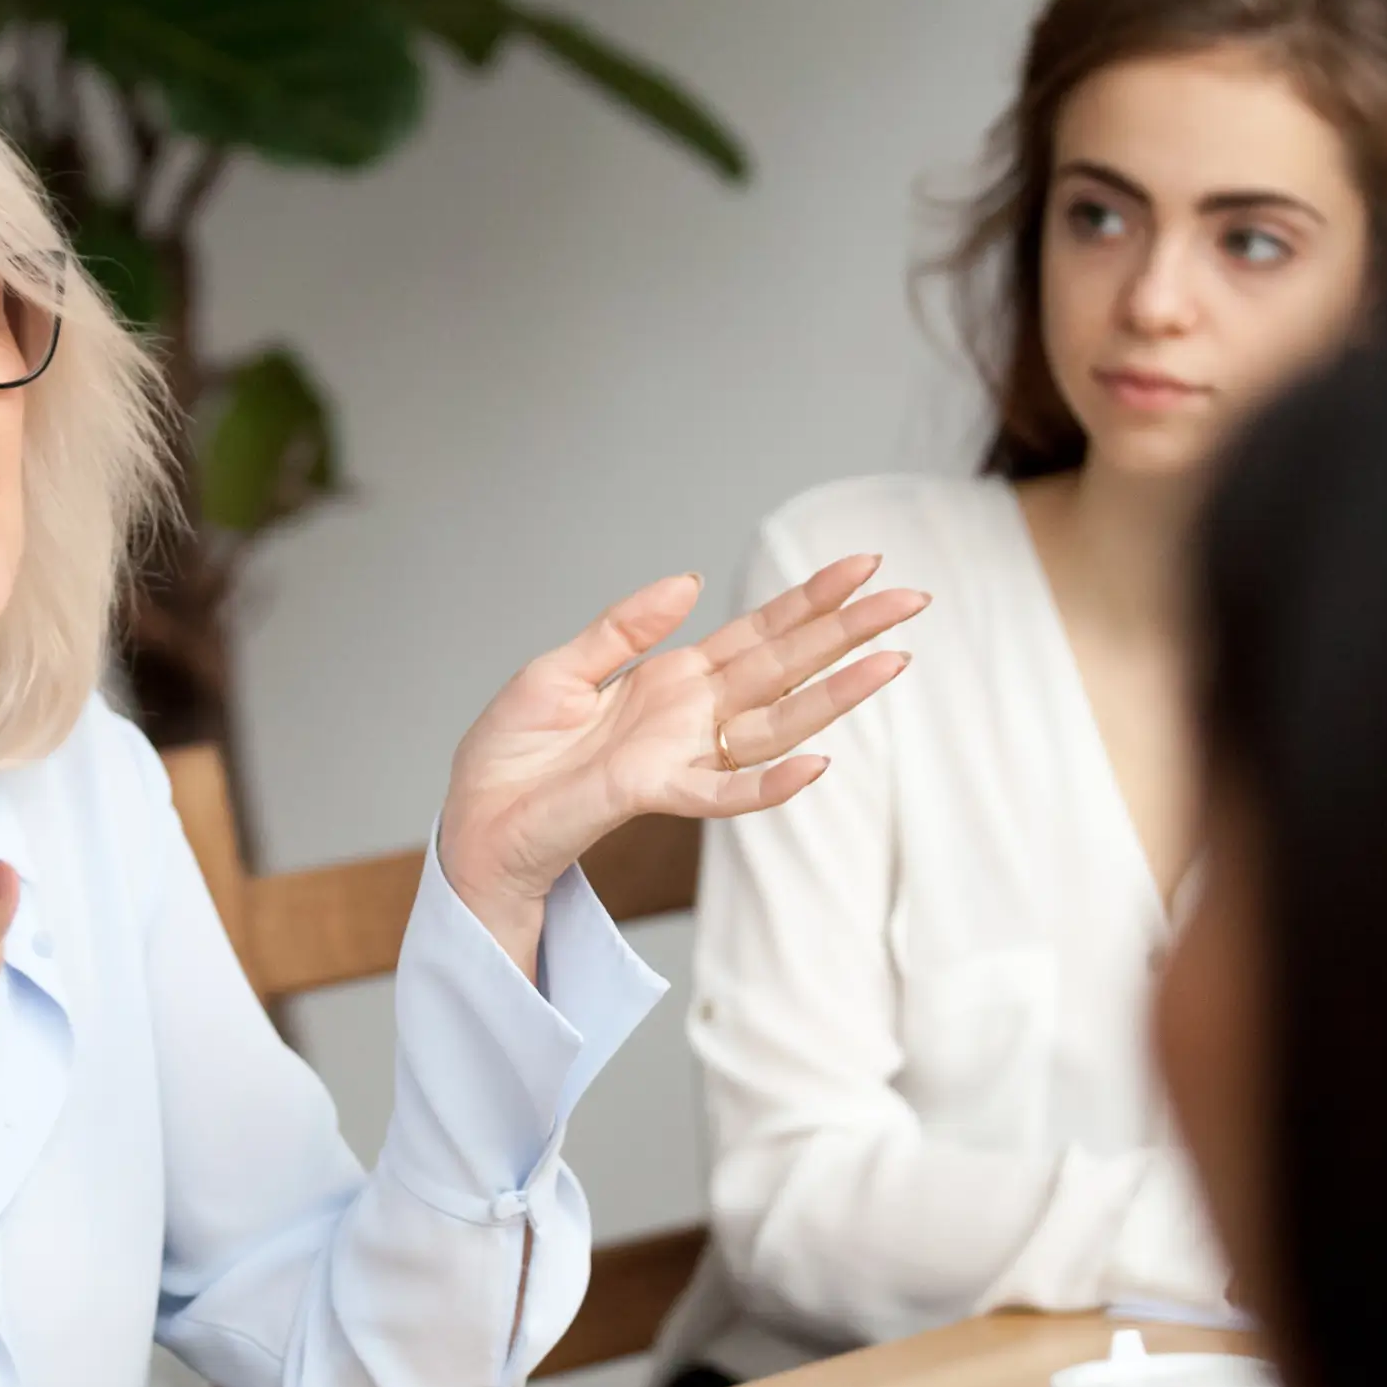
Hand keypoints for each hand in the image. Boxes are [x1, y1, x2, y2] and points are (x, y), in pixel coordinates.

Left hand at [439, 554, 925, 940]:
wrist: (474, 820)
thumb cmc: (511, 755)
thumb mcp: (559, 669)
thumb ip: (623, 628)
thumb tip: (689, 580)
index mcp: (671, 680)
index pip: (757, 633)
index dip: (809, 600)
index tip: (863, 565)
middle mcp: (690, 717)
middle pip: (784, 668)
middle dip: (847, 632)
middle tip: (911, 598)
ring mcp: (679, 757)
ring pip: (775, 724)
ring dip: (835, 696)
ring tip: (894, 662)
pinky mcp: (653, 794)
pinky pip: (723, 794)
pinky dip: (769, 783)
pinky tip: (817, 764)